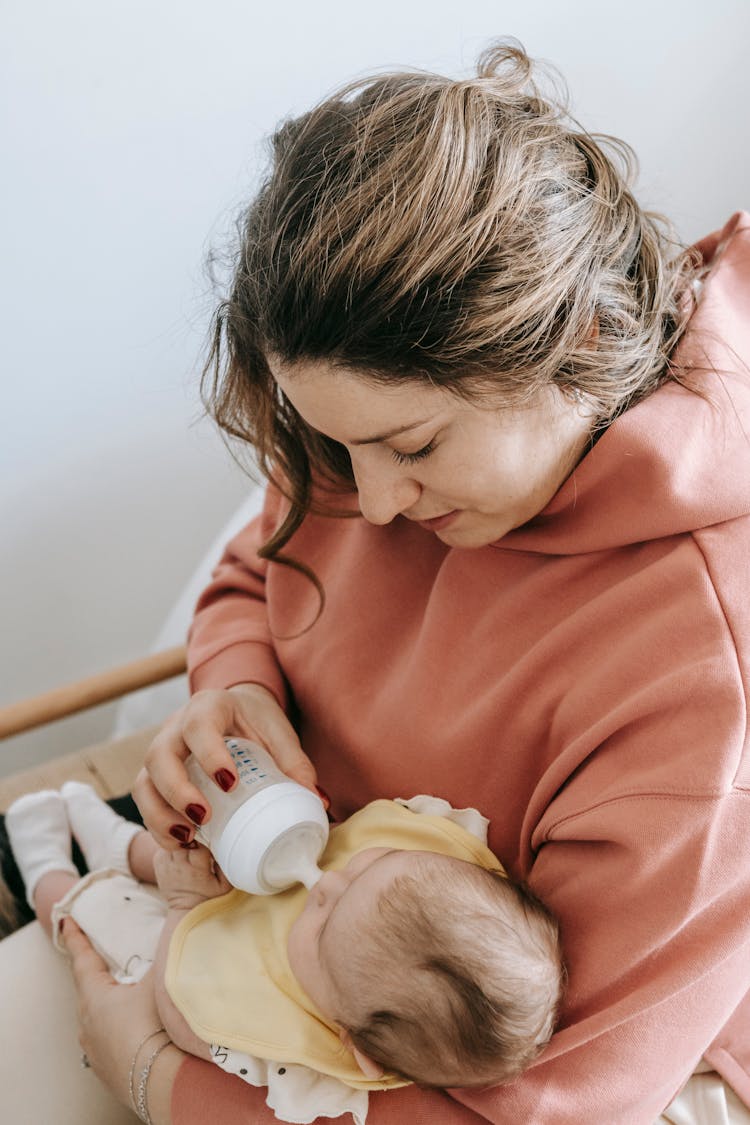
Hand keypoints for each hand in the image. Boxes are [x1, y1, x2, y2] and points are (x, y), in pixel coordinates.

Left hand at [59, 918, 182, 1121]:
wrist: (160, 1082)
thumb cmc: (155, 1026)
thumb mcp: (160, 982)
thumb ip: (164, 954)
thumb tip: (175, 931)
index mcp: (95, 996)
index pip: (82, 958)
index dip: (76, 938)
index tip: (66, 921)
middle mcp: (87, 1022)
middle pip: (88, 988)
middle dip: (95, 971)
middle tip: (102, 956)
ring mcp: (94, 1049)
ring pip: (96, 1017)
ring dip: (107, 1003)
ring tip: (124, 995)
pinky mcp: (105, 1069)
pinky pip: (106, 1039)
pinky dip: (116, 1028)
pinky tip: (133, 1029)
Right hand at [133, 682, 319, 848]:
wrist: (237, 710)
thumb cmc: (257, 721)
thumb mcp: (278, 734)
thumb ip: (296, 764)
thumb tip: (317, 802)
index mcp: (209, 707)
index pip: (198, 725)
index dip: (209, 754)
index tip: (229, 782)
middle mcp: (176, 725)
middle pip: (159, 755)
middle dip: (177, 791)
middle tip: (204, 817)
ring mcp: (162, 749)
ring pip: (145, 780)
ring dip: (160, 813)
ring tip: (188, 837)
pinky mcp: (156, 773)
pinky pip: (145, 799)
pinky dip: (157, 824)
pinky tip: (181, 841)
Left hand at [153, 843, 231, 910]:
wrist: (187, 911)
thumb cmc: (210, 897)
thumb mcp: (225, 885)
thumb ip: (225, 864)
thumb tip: (221, 845)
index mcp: (197, 871)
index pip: (199, 846)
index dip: (205, 842)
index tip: (209, 845)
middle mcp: (179, 867)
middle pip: (183, 842)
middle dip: (191, 839)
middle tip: (198, 844)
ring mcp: (166, 865)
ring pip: (171, 842)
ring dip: (180, 842)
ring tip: (189, 847)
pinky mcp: (158, 864)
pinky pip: (163, 846)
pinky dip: (170, 845)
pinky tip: (179, 852)